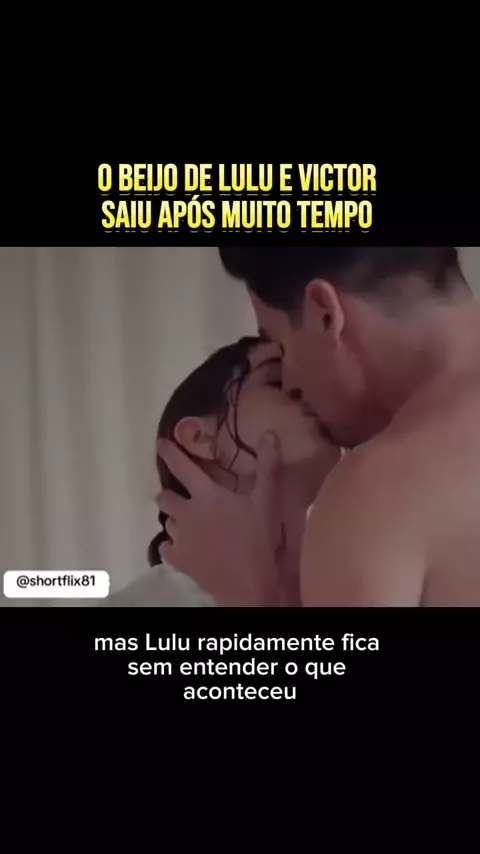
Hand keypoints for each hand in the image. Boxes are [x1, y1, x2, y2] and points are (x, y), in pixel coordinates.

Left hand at [156, 432, 284, 605]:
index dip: (169, 452)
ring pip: (167, 522)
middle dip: (171, 495)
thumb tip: (269, 433)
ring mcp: (180, 538)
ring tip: (190, 523)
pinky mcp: (178, 559)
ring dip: (175, 519)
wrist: (247, 584)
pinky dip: (172, 544)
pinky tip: (185, 546)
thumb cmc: (258, 540)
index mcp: (206, 495)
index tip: (160, 443)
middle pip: (165, 497)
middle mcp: (187, 513)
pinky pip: (165, 547)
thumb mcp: (267, 502)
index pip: (182, 467)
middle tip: (184, 498)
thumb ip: (267, 467)